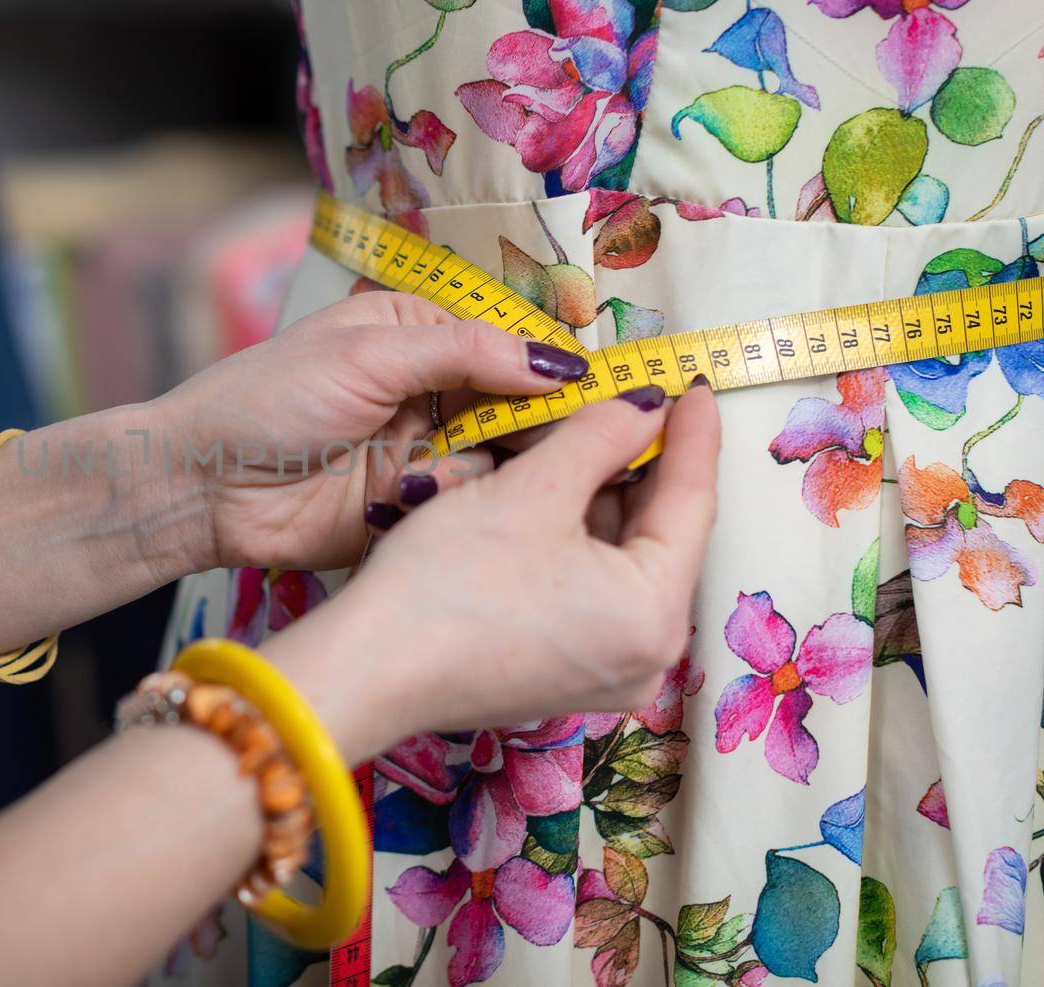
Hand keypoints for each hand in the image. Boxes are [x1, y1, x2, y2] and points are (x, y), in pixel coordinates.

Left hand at [152, 291, 591, 570]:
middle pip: (520, 409)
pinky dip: (470, 508)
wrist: (200, 487)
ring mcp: (424, 455)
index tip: (619, 394)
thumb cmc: (269, 399)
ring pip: (503, 463)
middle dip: (549, 426)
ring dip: (508, 470)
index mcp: (421, 334)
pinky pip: (467, 508)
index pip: (513, 346)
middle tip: (601, 447)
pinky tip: (465, 507)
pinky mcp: (412, 511)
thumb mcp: (370, 356)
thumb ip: (468, 353)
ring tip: (522, 477)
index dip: (562, 370)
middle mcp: (431, 393)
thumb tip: (565, 363)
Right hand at [260, 383, 720, 761]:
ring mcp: (606, 677)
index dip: (693, 434)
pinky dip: (579, 545)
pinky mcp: (564, 680)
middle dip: (643, 467)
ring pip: (623, 566)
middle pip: (660, 539)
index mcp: (656, 615)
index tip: (695, 382)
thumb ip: (601, 437)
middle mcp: (648, 659)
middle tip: (634, 404)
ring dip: (603, 503)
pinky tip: (552, 501)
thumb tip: (645, 407)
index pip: (695, 504)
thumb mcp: (532, 489)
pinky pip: (594, 596)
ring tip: (584, 442)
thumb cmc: (447, 583)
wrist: (367, 669)